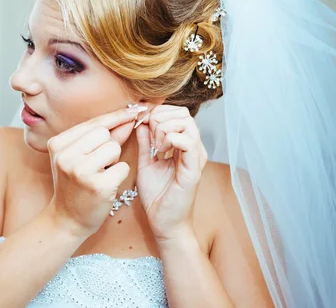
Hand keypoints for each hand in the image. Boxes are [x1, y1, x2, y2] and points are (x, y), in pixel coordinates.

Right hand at [46, 107, 143, 237]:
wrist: (67, 219)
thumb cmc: (75, 184)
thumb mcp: (81, 157)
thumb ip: (105, 136)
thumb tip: (130, 116)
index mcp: (57, 143)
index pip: (93, 122)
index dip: (116, 116)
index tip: (137, 108)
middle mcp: (65, 155)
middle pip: (104, 133)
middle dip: (109, 146)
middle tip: (98, 164)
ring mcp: (80, 170)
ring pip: (114, 148)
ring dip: (114, 161)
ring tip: (99, 174)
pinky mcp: (97, 185)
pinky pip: (123, 167)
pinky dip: (120, 175)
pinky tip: (106, 185)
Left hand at [135, 105, 207, 240]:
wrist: (164, 223)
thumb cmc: (157, 196)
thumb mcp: (146, 162)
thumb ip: (145, 142)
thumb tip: (140, 123)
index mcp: (183, 146)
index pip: (176, 114)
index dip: (157, 112)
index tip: (141, 123)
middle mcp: (193, 149)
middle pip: (183, 114)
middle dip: (160, 117)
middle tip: (147, 133)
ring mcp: (195, 158)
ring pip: (186, 123)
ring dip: (164, 127)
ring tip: (154, 145)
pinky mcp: (194, 169)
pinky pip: (189, 142)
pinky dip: (171, 138)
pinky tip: (160, 150)